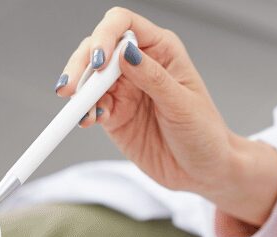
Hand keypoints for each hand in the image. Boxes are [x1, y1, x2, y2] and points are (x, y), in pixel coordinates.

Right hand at [58, 7, 276, 224]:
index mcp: (161, 50)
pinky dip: (83, 112)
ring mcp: (123, 90)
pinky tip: (87, 120)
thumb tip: (126, 52)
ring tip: (79, 109)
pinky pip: (91, 106)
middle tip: (73, 88)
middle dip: (82, 65)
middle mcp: (138, 64)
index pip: (124, 25)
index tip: (99, 61)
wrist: (202, 171)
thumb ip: (153, 78)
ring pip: (89, 78)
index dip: (105, 36)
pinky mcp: (114, 115)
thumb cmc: (204, 133)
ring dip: (79, 91)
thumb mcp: (182, 105)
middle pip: (97, 48)